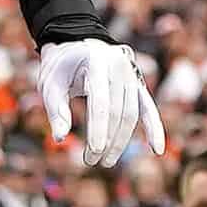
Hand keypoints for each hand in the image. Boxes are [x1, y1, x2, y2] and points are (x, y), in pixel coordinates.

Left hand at [38, 39, 164, 167]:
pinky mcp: (138, 85)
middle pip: (118, 110)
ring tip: (106, 161)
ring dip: (120, 141)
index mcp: (96, 61)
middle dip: (107, 139)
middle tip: (91, 161)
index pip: (101, 100)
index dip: (99, 128)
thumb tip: (60, 139)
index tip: (94, 151)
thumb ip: (56, 109)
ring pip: (131, 114)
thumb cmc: (61, 67)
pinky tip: (157, 150)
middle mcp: (119, 65)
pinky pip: (148, 108)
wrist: (77, 44)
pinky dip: (154, 128)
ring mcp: (132, 74)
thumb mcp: (50, 83)